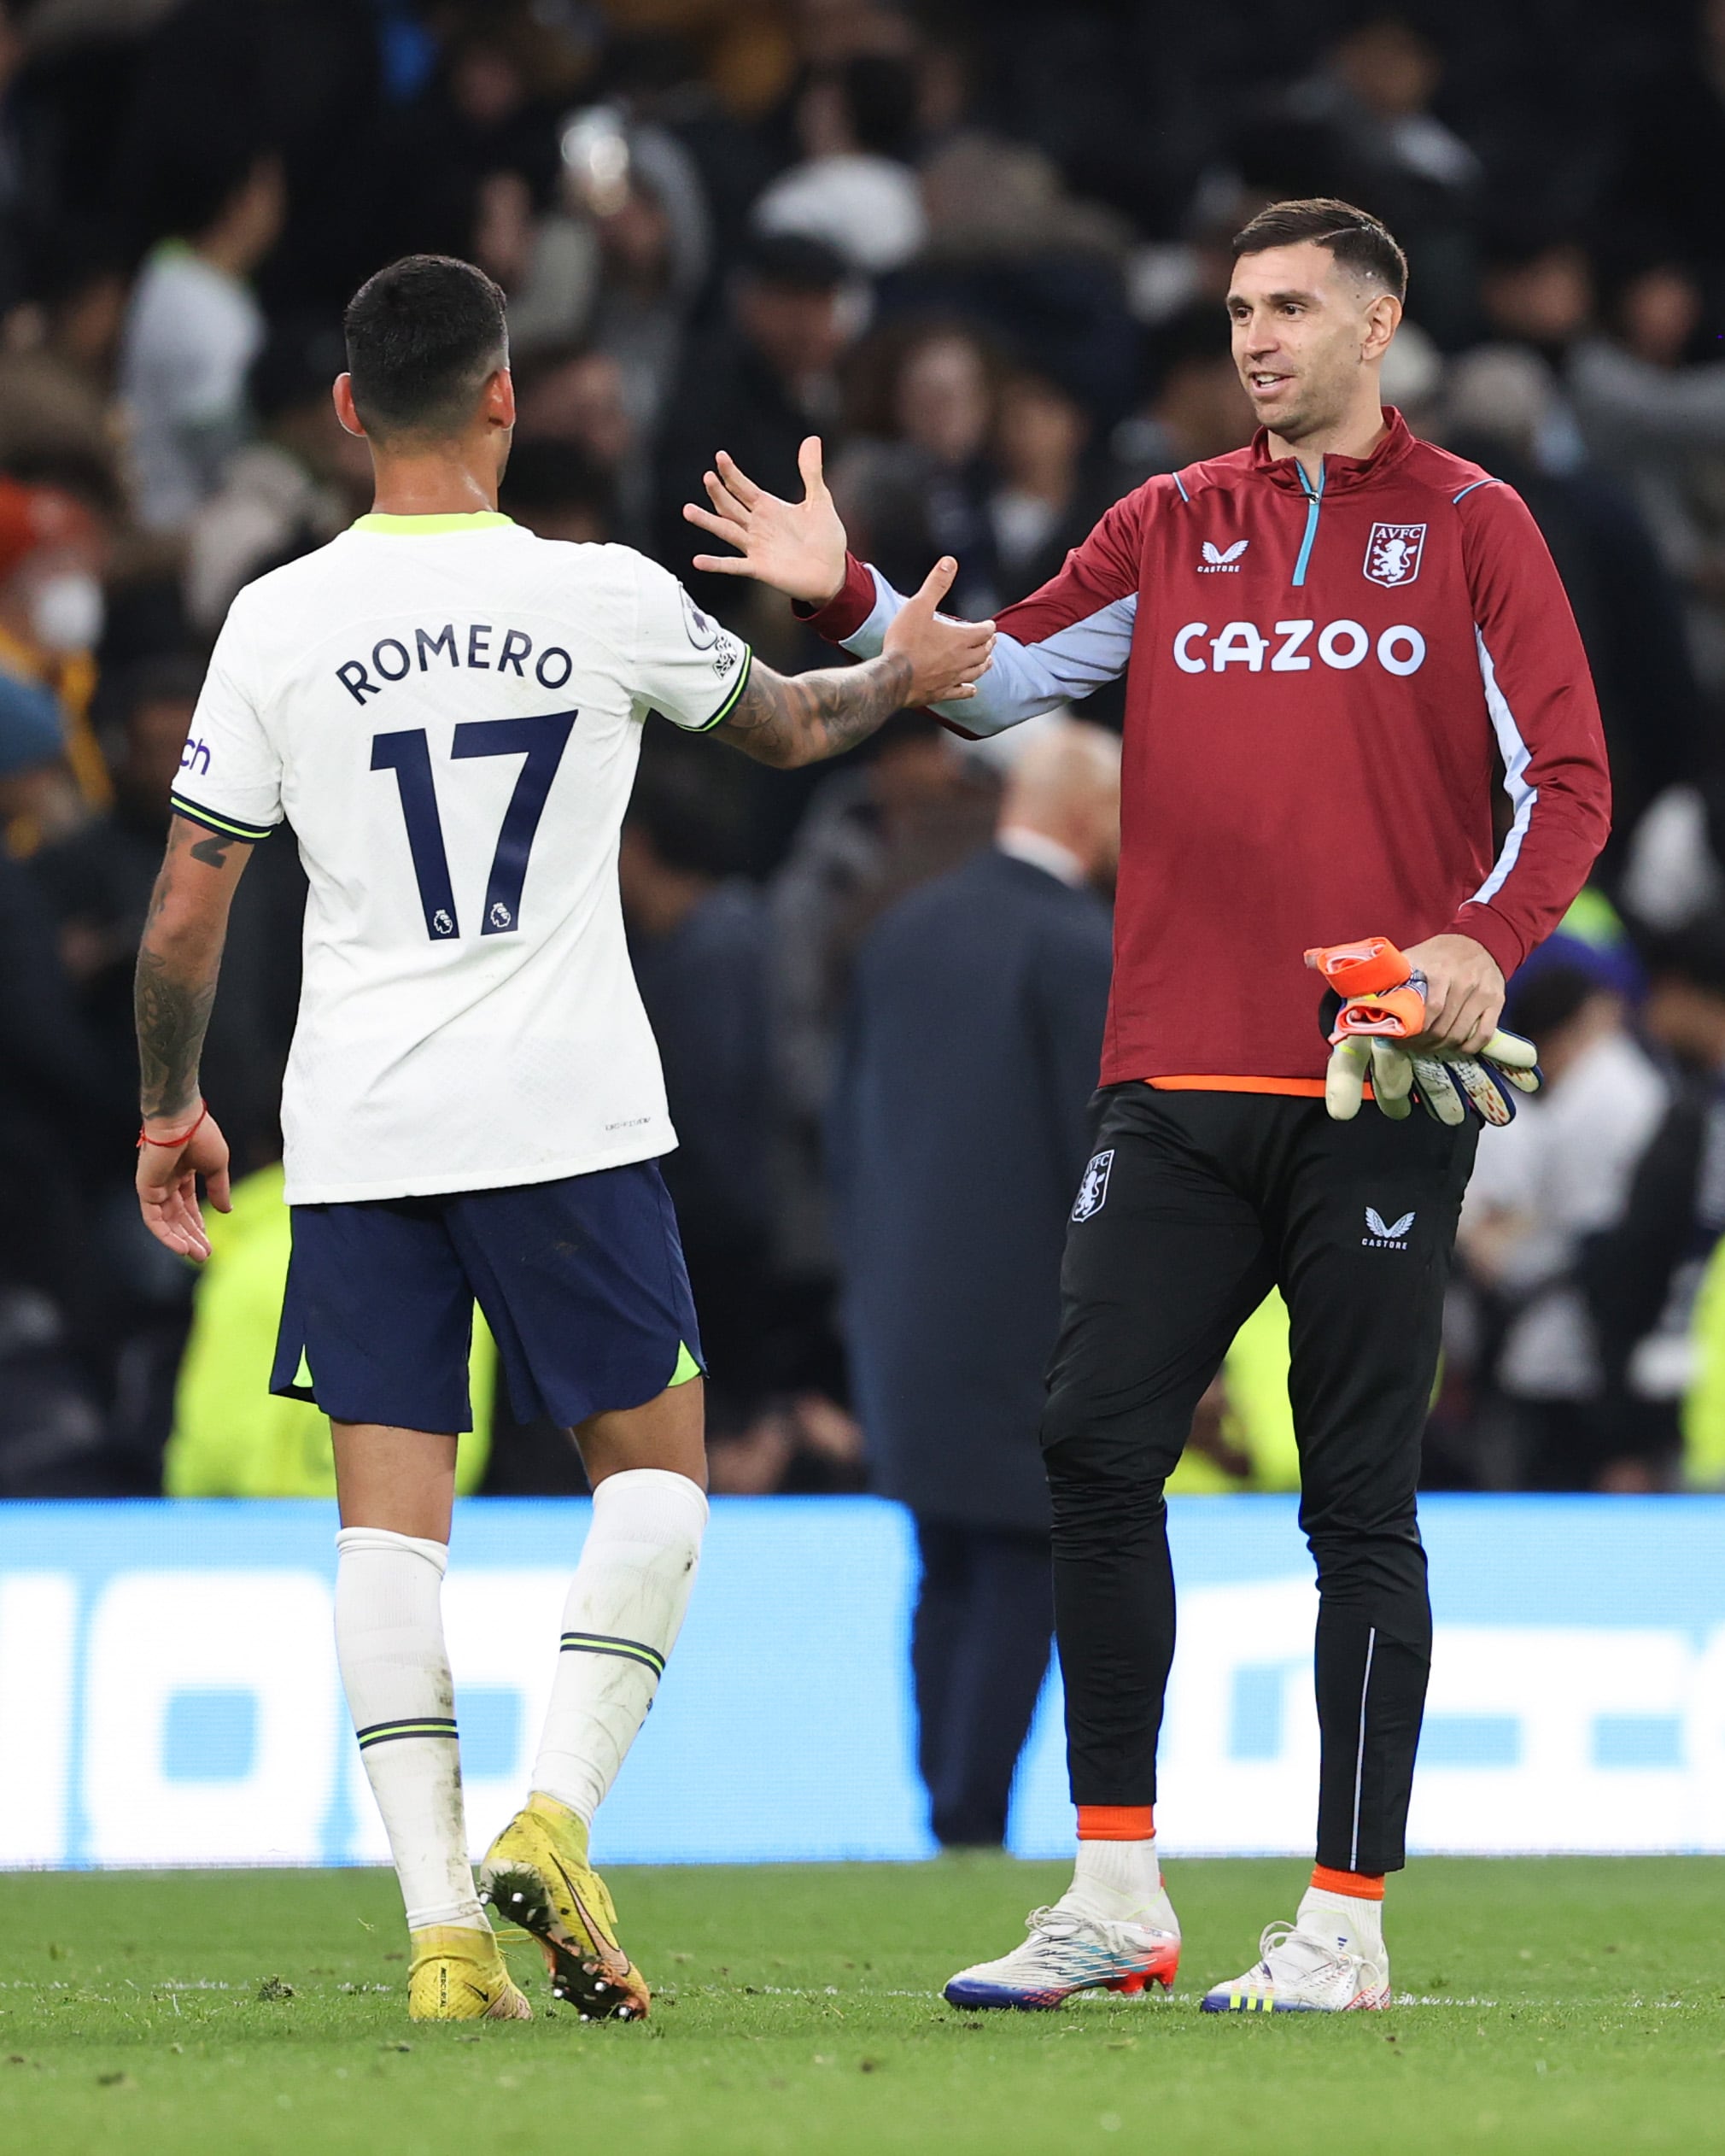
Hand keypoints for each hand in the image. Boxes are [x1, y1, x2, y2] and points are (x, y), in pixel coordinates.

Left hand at [136, 1106, 231, 1261]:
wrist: (182, 1121)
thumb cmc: (201, 1135)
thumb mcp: (218, 1166)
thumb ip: (219, 1189)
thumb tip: (226, 1210)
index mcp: (182, 1172)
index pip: (188, 1206)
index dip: (199, 1224)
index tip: (210, 1241)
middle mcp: (166, 1181)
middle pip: (177, 1217)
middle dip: (191, 1236)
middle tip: (204, 1255)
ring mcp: (155, 1186)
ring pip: (166, 1222)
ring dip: (180, 1240)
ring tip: (196, 1255)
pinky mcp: (146, 1190)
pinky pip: (153, 1219)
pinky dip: (166, 1235)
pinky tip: (181, 1247)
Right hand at [683, 436, 848, 603]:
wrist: (833, 572)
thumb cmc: (825, 539)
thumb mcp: (819, 500)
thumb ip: (811, 472)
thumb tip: (812, 439)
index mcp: (768, 508)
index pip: (743, 487)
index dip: (732, 473)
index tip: (720, 457)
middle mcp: (757, 526)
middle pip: (730, 506)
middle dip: (718, 492)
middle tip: (707, 477)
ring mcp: (755, 547)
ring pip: (726, 530)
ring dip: (707, 521)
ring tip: (688, 511)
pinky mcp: (759, 568)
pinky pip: (734, 566)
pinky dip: (716, 564)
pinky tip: (699, 561)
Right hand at [881, 556, 994, 703]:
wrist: (893, 677)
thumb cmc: (905, 641)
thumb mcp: (919, 605)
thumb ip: (936, 584)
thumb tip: (950, 562)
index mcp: (960, 639)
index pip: (983, 632)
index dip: (988, 627)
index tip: (990, 625)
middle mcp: (961, 660)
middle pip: (983, 652)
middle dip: (988, 644)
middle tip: (991, 641)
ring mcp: (952, 678)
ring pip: (976, 672)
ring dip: (984, 665)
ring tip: (988, 661)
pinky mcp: (941, 693)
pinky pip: (961, 692)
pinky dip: (969, 689)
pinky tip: (972, 689)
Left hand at [1401, 934, 1504, 1055]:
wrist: (1478, 940)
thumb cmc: (1440, 953)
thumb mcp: (1415, 957)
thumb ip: (1395, 976)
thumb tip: (1367, 998)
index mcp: (1440, 972)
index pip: (1428, 1012)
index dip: (1413, 1032)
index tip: (1401, 1039)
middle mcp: (1464, 983)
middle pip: (1443, 1028)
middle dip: (1424, 1042)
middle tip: (1413, 1046)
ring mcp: (1483, 993)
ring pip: (1460, 1033)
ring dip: (1443, 1047)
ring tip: (1430, 1047)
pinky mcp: (1497, 1001)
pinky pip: (1485, 1033)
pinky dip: (1470, 1046)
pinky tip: (1457, 1047)